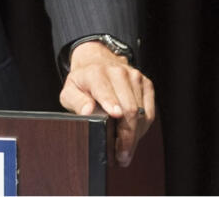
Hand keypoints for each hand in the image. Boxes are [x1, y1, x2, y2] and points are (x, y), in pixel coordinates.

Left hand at [60, 40, 155, 166]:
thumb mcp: (69, 91)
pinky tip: (132, 135)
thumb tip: (87, 111)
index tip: (115, 117)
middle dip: (126, 135)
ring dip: (135, 135)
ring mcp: (135, 77)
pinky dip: (142, 127)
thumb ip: (76, 101)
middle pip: (129, 108)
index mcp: (96, 73)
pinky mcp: (146, 84)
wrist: (97, 63)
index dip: (112, 105)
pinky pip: (149, 112)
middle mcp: (118, 73)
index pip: (106, 91)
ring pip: (141, 113)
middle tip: (121, 155)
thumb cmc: (83, 82)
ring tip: (125, 150)